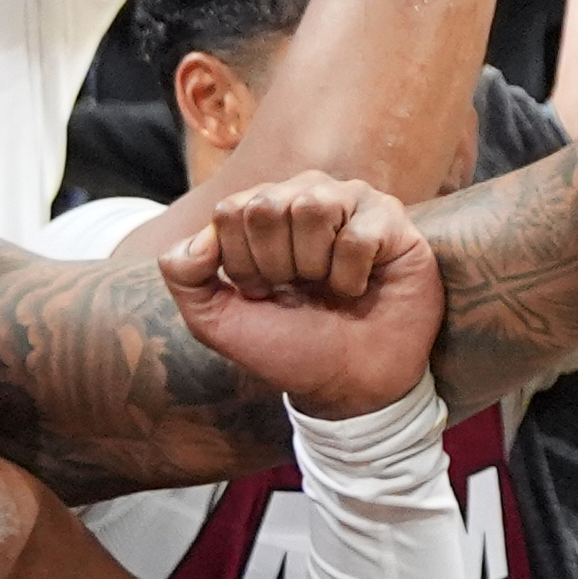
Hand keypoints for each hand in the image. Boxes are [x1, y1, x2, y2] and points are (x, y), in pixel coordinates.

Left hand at [159, 170, 445, 419]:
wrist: (348, 384)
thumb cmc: (288, 346)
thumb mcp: (217, 321)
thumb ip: (184, 275)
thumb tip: (201, 238)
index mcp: (264, 209)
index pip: (231, 211)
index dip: (241, 264)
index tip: (263, 292)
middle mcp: (307, 194)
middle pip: (267, 205)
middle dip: (276, 265)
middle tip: (298, 290)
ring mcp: (353, 202)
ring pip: (313, 207)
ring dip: (315, 267)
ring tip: (328, 286)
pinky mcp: (393, 221)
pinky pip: (357, 236)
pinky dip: (352, 277)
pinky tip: (360, 288)